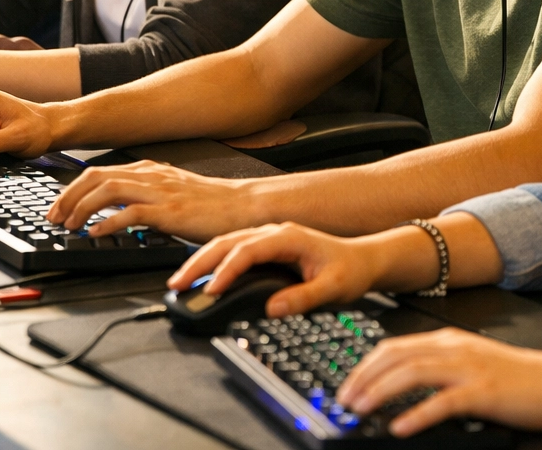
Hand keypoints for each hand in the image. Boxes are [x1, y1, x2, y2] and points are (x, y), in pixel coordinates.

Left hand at [46, 160, 265, 240]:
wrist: (245, 206)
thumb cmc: (213, 204)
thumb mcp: (174, 192)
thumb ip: (146, 195)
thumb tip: (117, 211)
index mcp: (150, 170)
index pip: (99, 172)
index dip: (72, 189)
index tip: (59, 207)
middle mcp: (151, 176)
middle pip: (96, 177)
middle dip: (68, 196)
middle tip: (54, 218)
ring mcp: (160, 192)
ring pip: (108, 190)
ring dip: (81, 208)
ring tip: (70, 226)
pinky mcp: (170, 211)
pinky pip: (131, 213)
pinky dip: (108, 222)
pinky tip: (96, 234)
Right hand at [165, 222, 383, 317]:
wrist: (364, 259)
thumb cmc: (350, 270)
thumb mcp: (333, 288)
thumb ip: (304, 297)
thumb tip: (273, 309)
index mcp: (288, 237)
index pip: (247, 251)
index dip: (226, 271)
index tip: (211, 291)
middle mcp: (274, 232)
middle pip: (227, 241)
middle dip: (199, 262)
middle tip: (178, 283)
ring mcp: (268, 238)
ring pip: (225, 243)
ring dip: (201, 260)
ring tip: (180, 281)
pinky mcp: (266, 248)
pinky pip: (232, 249)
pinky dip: (213, 261)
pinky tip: (201, 274)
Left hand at [336, 330, 541, 435]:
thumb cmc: (519, 379)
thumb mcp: (471, 364)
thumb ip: (439, 369)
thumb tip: (400, 386)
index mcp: (447, 341)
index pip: (394, 346)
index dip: (365, 365)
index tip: (347, 385)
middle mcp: (454, 349)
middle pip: (396, 357)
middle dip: (363, 378)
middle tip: (343, 400)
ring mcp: (469, 368)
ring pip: (412, 373)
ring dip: (380, 392)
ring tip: (360, 409)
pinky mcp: (483, 391)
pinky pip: (442, 402)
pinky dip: (416, 414)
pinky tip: (399, 426)